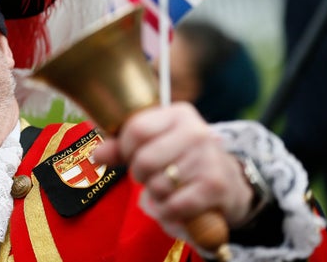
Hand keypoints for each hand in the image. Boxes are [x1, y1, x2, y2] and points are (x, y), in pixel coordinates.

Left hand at [91, 103, 253, 230]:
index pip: (137, 129)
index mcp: (178, 114)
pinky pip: (174, 206)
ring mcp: (208, 158)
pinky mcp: (215, 186)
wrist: (228, 182)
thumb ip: (122, 147)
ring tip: (167, 187)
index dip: (125, 148)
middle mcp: (196, 131)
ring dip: (155, 195)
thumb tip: (98, 155)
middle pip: (144, 160)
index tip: (131, 155)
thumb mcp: (155, 144)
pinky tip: (175, 205)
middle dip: (140, 175)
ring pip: (158, 185)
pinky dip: (167, 212)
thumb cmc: (181, 159)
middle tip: (150, 175)